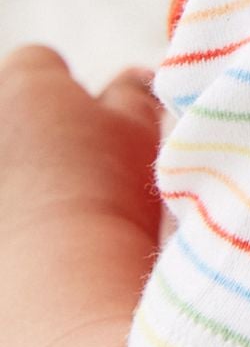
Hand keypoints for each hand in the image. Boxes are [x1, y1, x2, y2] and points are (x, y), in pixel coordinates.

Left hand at [0, 47, 164, 247]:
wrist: (62, 284)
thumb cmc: (107, 195)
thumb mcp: (139, 130)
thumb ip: (134, 93)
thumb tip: (136, 78)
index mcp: (21, 82)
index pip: (41, 63)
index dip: (71, 91)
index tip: (94, 126)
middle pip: (11, 108)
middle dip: (37, 128)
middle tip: (76, 169)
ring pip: (3, 153)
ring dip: (16, 168)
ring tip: (51, 208)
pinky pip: (3, 200)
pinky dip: (9, 208)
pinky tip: (25, 237)